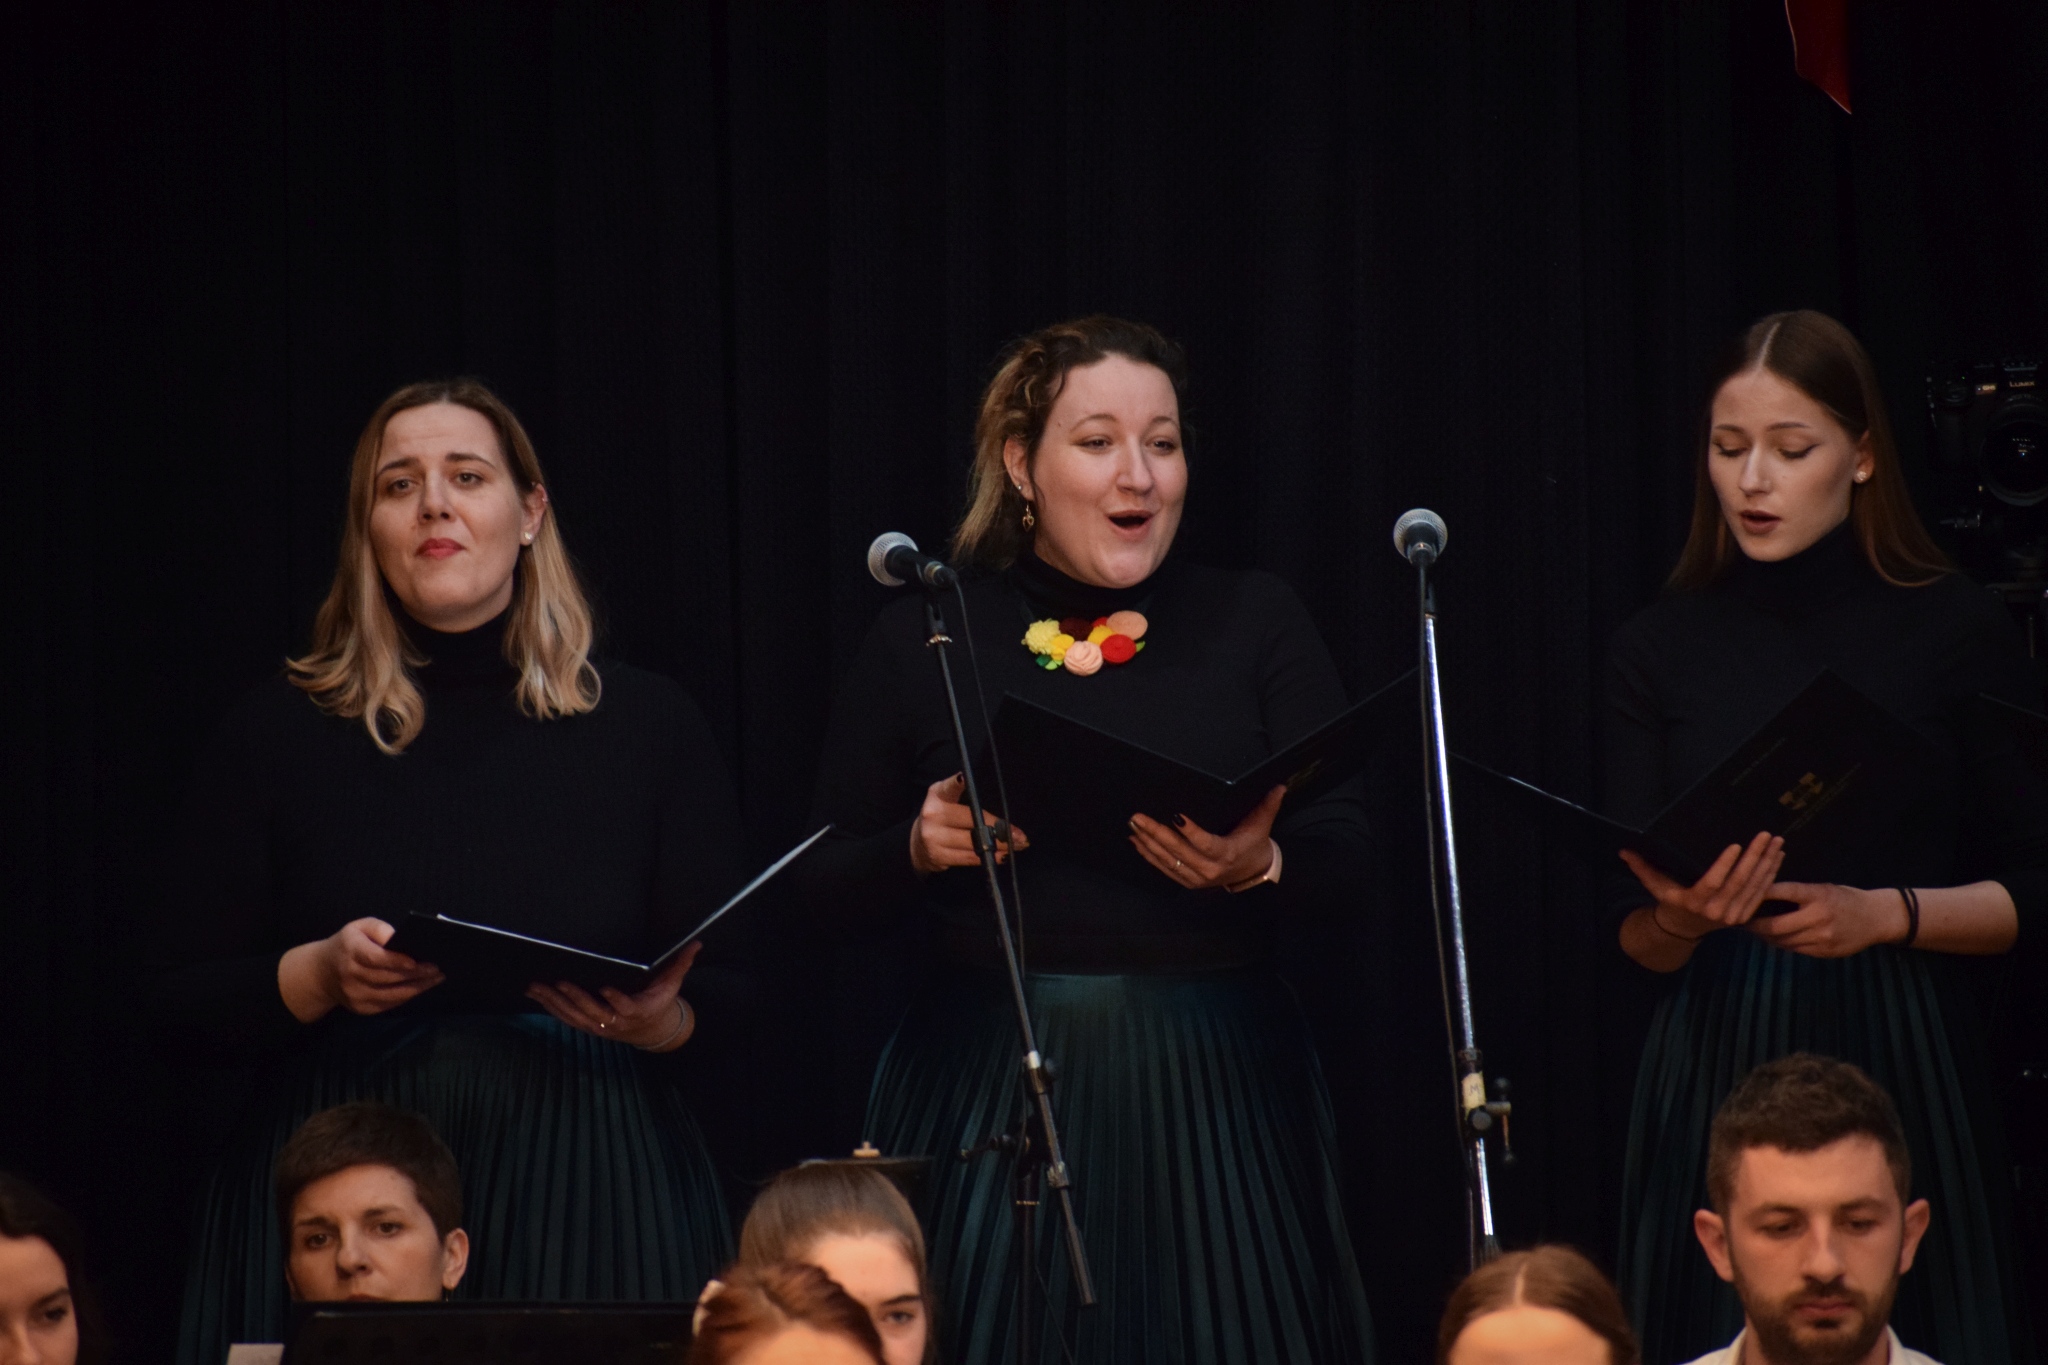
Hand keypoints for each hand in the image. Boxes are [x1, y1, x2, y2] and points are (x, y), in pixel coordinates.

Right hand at [279, 917, 443, 1022]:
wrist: (321, 972)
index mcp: (351, 951)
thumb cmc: (348, 944)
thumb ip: (379, 929)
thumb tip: (399, 938)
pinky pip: (389, 1004)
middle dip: (416, 974)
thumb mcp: (359, 927)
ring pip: (392, 994)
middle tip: (438, 968)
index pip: (376, 958)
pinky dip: (407, 996)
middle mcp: (351, 976)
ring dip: (417, 987)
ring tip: (436, 978)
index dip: (397, 961)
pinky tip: (421, 987)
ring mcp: (355, 995)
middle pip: (388, 978)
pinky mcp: (361, 1008)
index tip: (418, 961)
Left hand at [526, 941, 700, 1049]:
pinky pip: (567, 1019)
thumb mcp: (673, 983)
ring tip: (537, 987)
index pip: (627, 1007)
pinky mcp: (589, 1026)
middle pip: (593, 1012)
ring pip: (575, 1016)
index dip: (616, 1000)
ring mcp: (600, 1026)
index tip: (606, 989)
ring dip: (555, 1002)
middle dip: (575, 997)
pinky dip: (551, 1008)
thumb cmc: (659, 1000)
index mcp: (639, 1010)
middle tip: (560, 982)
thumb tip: (697, 943)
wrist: (652, 1029)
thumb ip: (681, 963)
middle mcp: (617, 1022)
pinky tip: (537, 995)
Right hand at [909, 773, 1027, 874]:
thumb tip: (1002, 809)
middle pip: (973, 820)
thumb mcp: (948, 800)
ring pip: (975, 842)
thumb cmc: (942, 817)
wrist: (917, 843)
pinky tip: (1001, 855)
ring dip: (1000, 846)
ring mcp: (933, 836)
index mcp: (938, 794)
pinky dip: (988, 858)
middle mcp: (933, 813)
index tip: (965, 777)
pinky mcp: (938, 856)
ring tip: (1016, 846)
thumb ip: (967, 797)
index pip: (950, 787)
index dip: (958, 782)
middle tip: (1020, 836)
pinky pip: (970, 858)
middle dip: (1000, 829)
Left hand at [1128, 785, 1284, 889]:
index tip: (1175, 816)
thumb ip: (1268, 804)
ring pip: (1167, 860)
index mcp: (1226, 854)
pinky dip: (1148, 855)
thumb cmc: (1254, 845)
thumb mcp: (1261, 825)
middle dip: (1156, 832)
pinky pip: (1164, 869)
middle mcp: (1209, 869)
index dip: (1190, 832)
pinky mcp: (1187, 881)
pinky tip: (1136, 842)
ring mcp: (1196, 878)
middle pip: (1178, 851)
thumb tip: (1280, 786)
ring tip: (1134, 825)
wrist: (1252, 873)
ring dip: (1147, 843)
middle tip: (1138, 817)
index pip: (1205, 843)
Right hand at [1619, 831, 1783, 939]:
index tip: (1736, 845)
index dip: (1725, 865)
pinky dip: (1772, 874)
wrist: (1685, 928)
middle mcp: (1716, 911)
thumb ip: (1642, 868)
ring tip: (1776, 842)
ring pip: (1754, 887)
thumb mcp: (1655, 885)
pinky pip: (1761, 893)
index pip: (1713, 883)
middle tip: (1765, 836)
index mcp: (1694, 902)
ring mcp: (1734, 915)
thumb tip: (1624, 850)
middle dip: (1755, 857)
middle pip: (1740, 882)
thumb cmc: (1670, 900)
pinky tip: (1778, 857)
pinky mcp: (1746, 915)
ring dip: (1768, 863)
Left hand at [1747, 883, 1907, 958]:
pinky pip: (1795, 950)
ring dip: (1766, 937)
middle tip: (1740, 921)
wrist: (1876, 918)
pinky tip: (1772, 939)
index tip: (1741, 895)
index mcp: (1819, 895)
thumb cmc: (1845, 898)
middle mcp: (1819, 918)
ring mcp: (1822, 938)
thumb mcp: (1824, 888)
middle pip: (1777, 925)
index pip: (1784, 892)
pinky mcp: (1824, 952)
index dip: (1760, 894)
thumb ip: (1798, 893)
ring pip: (1784, 941)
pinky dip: (1781, 944)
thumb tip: (1763, 896)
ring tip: (1753, 930)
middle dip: (1755, 925)